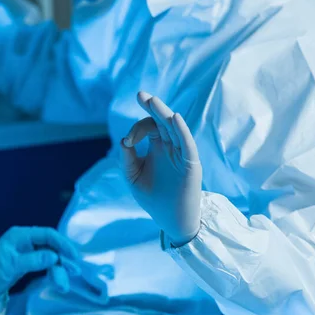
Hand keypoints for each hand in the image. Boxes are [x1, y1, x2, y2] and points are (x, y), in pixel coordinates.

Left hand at [0, 227, 79, 303]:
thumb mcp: (10, 266)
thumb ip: (33, 260)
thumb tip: (54, 256)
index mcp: (20, 235)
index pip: (47, 234)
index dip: (62, 243)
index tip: (74, 256)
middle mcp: (25, 240)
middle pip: (51, 246)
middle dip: (62, 259)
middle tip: (73, 274)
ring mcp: (26, 252)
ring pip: (49, 257)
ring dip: (58, 269)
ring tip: (62, 285)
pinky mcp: (26, 263)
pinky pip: (44, 264)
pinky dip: (52, 272)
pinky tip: (58, 280)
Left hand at [120, 92, 201, 246]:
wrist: (170, 220)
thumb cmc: (152, 197)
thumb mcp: (132, 176)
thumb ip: (127, 158)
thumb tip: (124, 139)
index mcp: (157, 147)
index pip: (148, 127)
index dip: (136, 130)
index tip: (128, 142)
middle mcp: (170, 147)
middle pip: (162, 121)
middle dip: (152, 107)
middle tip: (140, 94)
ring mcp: (181, 154)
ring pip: (174, 128)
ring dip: (163, 114)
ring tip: (152, 101)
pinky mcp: (190, 164)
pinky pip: (187, 144)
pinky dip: (181, 131)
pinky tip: (174, 119)